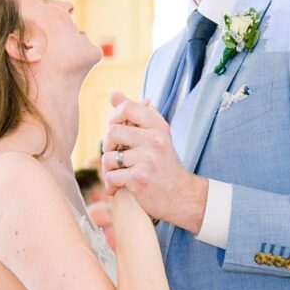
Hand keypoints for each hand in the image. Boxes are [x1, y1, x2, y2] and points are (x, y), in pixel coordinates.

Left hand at [103, 94, 207, 232]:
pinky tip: (118, 188)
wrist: (181, 196)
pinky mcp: (140, 178)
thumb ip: (134, 114)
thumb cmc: (163, 165)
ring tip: (118, 175)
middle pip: (111, 131)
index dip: (113, 118)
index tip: (115, 130)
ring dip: (108, 169)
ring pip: (108, 158)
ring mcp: (147, 159)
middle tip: (115, 156)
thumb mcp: (154, 135)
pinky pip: (111, 177)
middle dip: (107, 146)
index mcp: (157, 126)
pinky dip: (111, 185)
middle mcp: (154, 139)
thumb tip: (113, 93)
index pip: (127, 107)